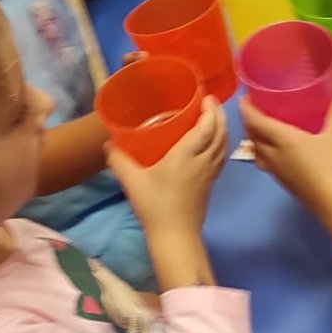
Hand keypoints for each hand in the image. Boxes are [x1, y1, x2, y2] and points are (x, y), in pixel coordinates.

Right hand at [107, 97, 227, 232]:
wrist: (175, 236)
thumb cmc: (154, 205)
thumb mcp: (131, 181)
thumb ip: (118, 160)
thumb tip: (108, 143)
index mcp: (187, 155)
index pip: (206, 127)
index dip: (210, 110)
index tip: (207, 97)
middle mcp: (203, 161)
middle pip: (220, 133)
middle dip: (219, 116)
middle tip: (211, 103)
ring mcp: (209, 174)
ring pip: (223, 146)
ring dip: (223, 130)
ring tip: (214, 119)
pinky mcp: (210, 184)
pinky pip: (221, 158)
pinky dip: (221, 145)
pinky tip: (213, 145)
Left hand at [241, 95, 331, 215]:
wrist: (330, 201)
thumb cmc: (331, 165)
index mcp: (281, 139)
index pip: (254, 121)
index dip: (246, 108)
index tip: (243, 97)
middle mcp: (272, 153)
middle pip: (251, 135)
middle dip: (248, 120)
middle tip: (254, 108)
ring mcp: (274, 169)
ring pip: (255, 150)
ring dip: (253, 137)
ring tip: (261, 128)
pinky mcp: (279, 180)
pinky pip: (262, 161)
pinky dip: (261, 150)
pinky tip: (273, 150)